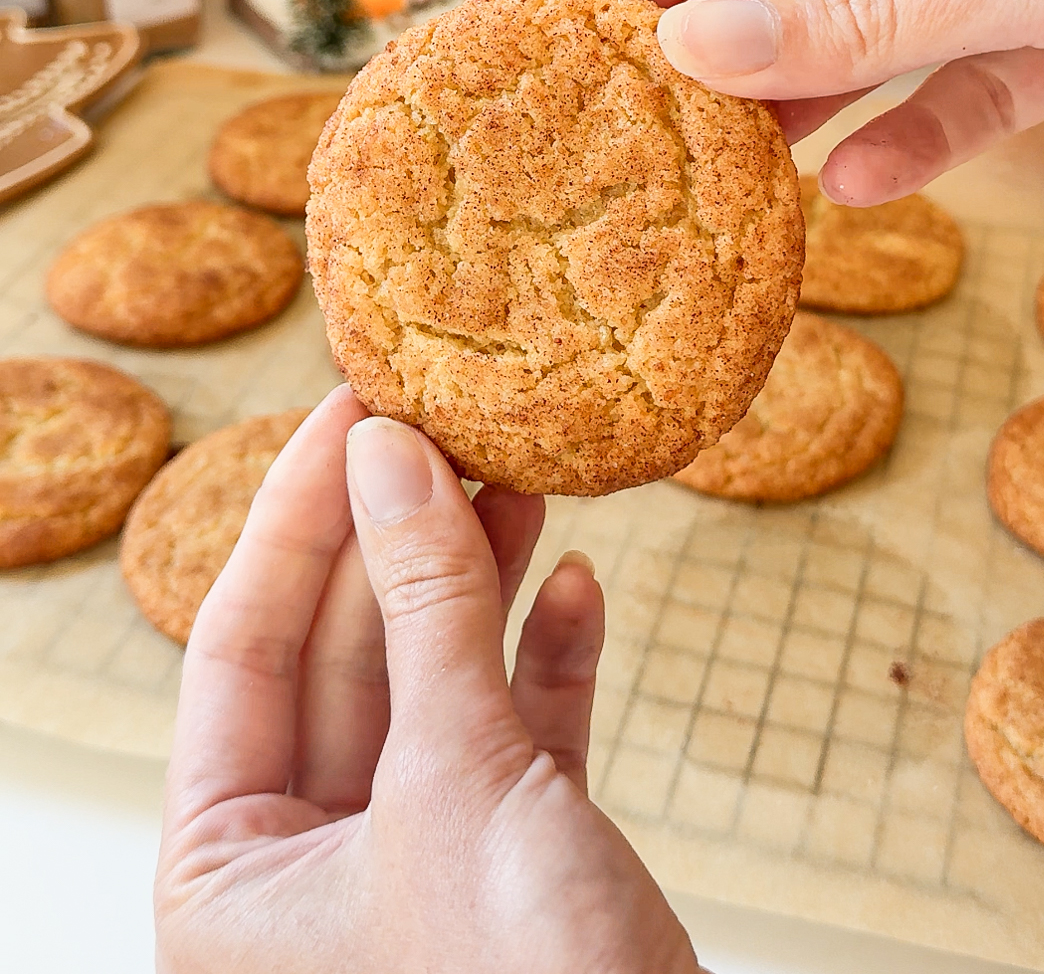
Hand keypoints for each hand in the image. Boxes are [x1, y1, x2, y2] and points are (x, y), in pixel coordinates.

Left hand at [155, 386, 700, 973]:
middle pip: (344, 650)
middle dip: (405, 536)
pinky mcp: (503, 862)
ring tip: (520, 472)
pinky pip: (509, 732)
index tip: (346, 407)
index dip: (294, 515)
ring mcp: (406, 861)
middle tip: (448, 424)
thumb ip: (423, 605)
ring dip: (481, 580)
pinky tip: (578, 584)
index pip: (237, 646)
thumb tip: (388, 452)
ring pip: (432, 681)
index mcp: (227, 875)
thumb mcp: (459, 775)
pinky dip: (545, 658)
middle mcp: (303, 868)